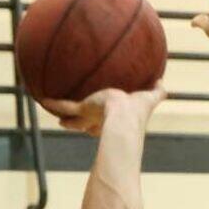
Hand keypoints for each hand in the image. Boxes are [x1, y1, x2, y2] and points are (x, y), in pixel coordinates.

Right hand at [42, 85, 164, 137]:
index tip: (96, 126)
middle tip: (75, 125)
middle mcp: (101, 121)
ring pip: (74, 118)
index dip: (101, 126)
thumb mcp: (149, 97)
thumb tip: (164, 81)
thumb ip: (157, 91)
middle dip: (82, 125)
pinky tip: (44, 101)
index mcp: (114, 120)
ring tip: (59, 120)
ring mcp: (90, 117)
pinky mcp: (83, 110)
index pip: (105, 125)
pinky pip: (65, 106)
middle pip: (88, 125)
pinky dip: (55, 104)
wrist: (125, 117)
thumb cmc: (138, 110)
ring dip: (66, 119)